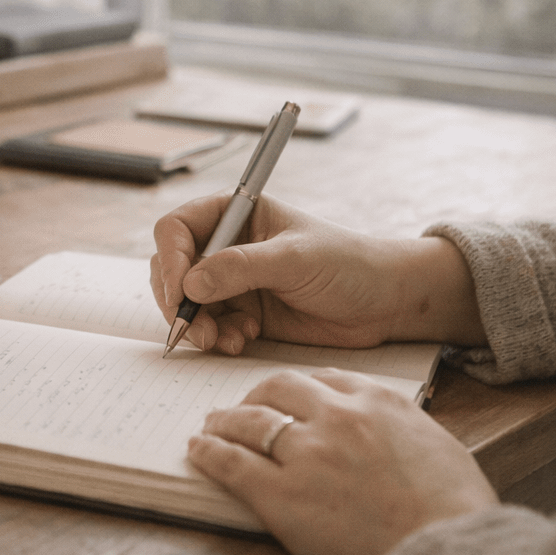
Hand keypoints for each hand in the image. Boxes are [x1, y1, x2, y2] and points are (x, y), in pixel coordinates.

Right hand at [150, 193, 485, 354]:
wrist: (385, 303)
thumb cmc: (349, 264)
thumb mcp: (296, 259)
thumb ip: (242, 267)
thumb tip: (190, 284)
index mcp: (236, 214)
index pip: (178, 229)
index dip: (170, 258)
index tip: (179, 290)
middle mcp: (228, 245)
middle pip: (172, 269)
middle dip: (178, 301)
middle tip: (195, 328)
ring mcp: (233, 282)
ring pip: (187, 303)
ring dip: (197, 324)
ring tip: (223, 340)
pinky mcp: (243, 313)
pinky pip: (209, 326)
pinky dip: (216, 337)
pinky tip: (241, 340)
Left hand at [188, 369, 498, 554]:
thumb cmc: (458, 515)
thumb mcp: (439, 450)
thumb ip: (404, 432)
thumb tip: (390, 438)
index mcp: (379, 402)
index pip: (325, 379)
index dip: (299, 388)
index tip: (288, 395)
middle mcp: (338, 417)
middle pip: (279, 389)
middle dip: (256, 396)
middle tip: (243, 407)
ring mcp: (306, 454)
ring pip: (249, 421)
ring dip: (225, 421)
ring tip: (211, 425)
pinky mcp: (281, 497)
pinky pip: (232, 464)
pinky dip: (210, 453)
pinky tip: (198, 450)